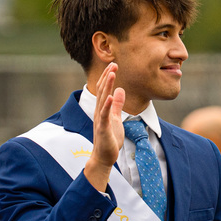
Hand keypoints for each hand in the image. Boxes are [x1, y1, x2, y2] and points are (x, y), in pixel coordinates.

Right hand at [84, 62, 124, 191]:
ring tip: (112, 74)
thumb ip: (118, 105)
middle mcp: (99, 112)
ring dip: (107, 86)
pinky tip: (111, 96)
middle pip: (103, 91)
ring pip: (103, 100)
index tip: (114, 65)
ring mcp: (100, 120)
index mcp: (103, 109)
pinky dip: (107, 105)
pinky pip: (105, 115)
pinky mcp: (103, 129)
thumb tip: (120, 91)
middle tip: (114, 64)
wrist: (104, 157)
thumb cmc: (110, 139)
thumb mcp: (116, 118)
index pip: (105, 89)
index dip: (109, 77)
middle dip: (108, 77)